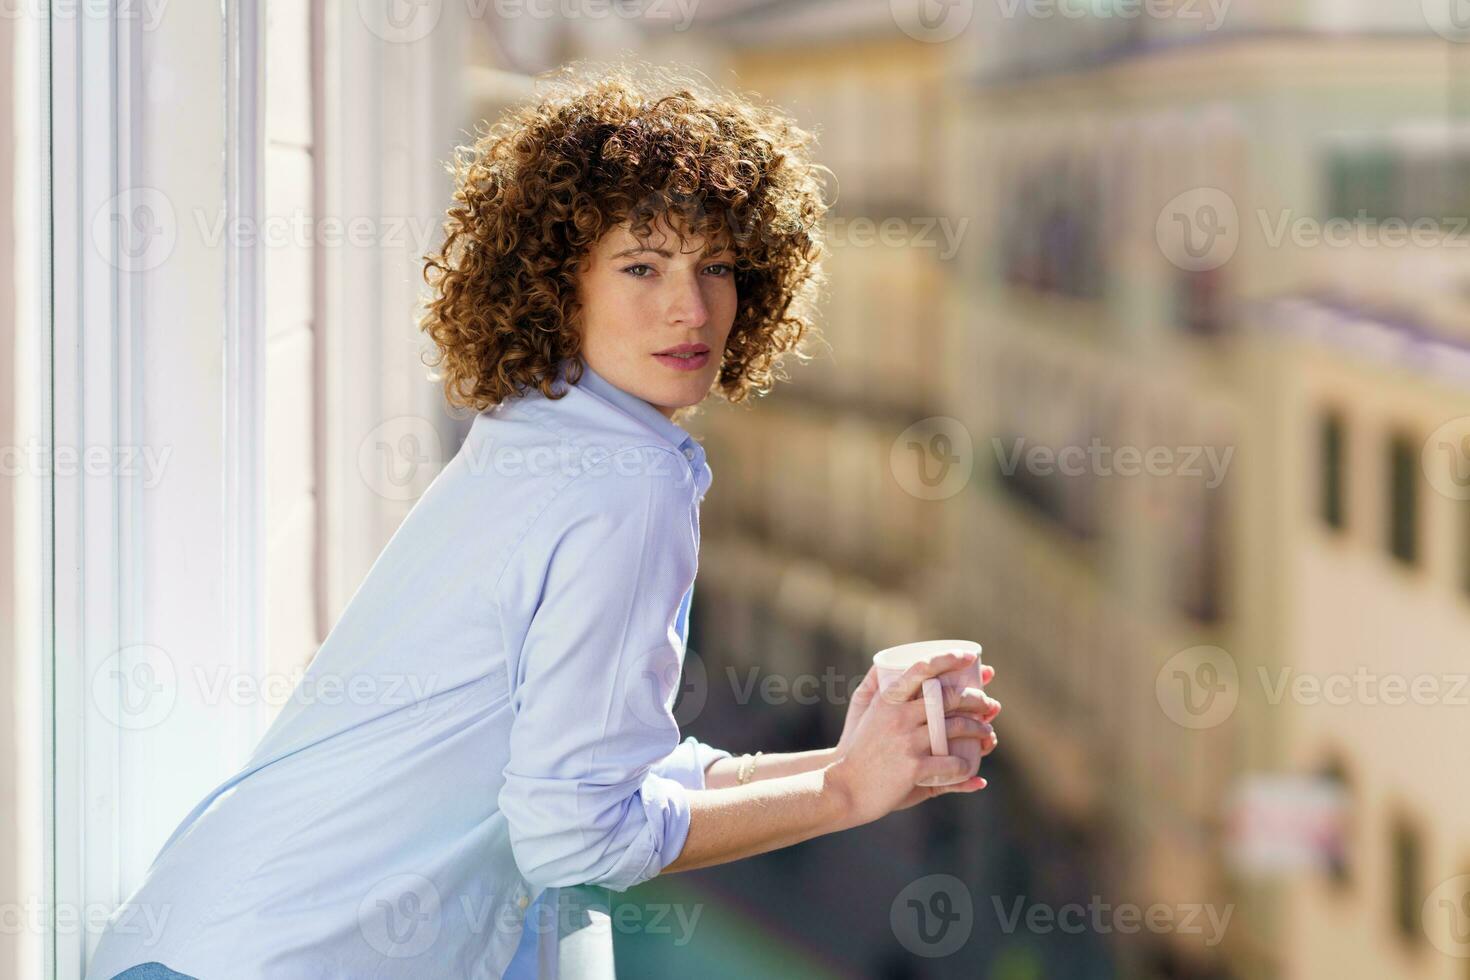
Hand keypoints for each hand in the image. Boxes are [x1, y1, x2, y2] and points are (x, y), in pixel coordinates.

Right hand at [826, 651, 993, 826]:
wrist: (844, 788)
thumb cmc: (858, 751)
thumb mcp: (867, 715)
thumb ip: (882, 693)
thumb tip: (886, 667)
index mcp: (888, 700)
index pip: (922, 669)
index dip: (948, 658)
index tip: (969, 656)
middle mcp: (899, 716)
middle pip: (949, 698)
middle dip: (977, 699)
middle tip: (989, 704)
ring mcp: (907, 741)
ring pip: (956, 728)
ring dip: (979, 730)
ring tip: (987, 734)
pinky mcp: (914, 767)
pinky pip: (952, 763)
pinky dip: (964, 766)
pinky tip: (968, 768)